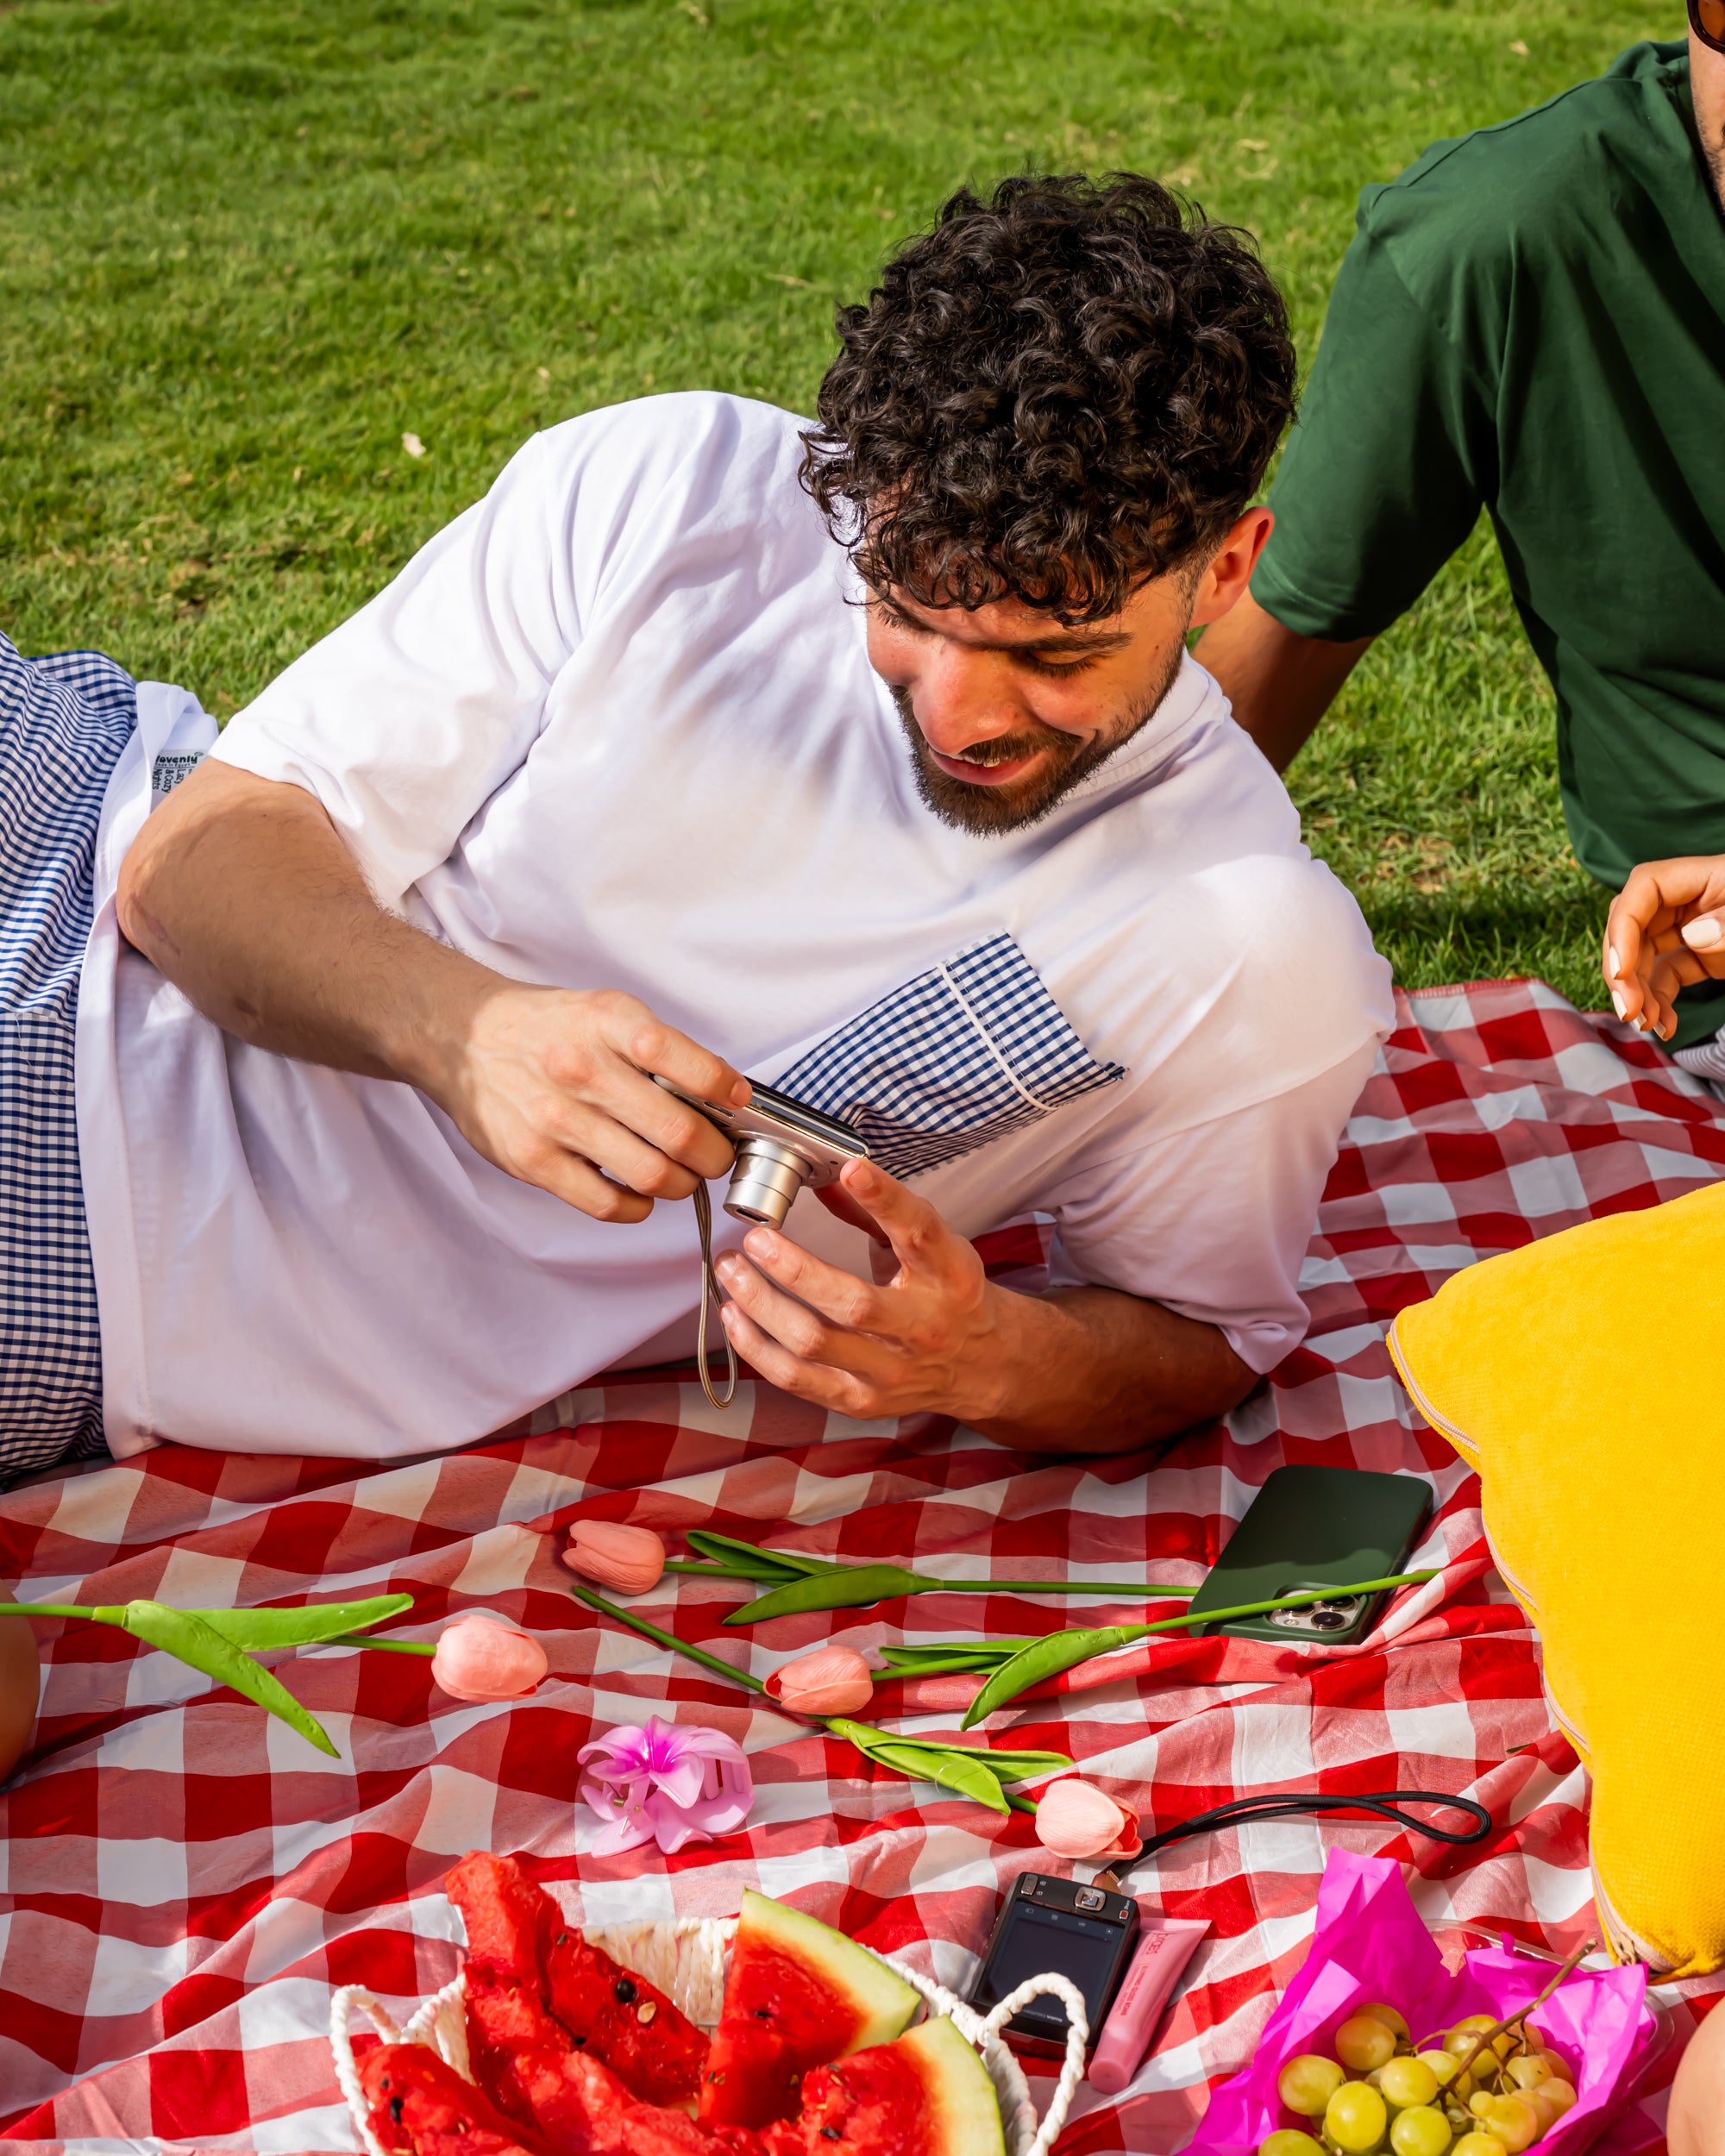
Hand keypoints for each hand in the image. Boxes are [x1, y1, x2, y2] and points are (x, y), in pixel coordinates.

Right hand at [421, 983, 746, 1222]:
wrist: (464, 1038)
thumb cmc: (548, 1029)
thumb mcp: (606, 1012)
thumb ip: (661, 1049)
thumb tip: (725, 1095)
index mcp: (608, 1023)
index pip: (687, 1062)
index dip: (725, 1090)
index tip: (737, 1102)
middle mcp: (581, 1069)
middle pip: (679, 1133)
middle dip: (715, 1154)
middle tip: (716, 1154)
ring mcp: (555, 1119)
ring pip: (652, 1176)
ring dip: (682, 1183)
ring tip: (681, 1173)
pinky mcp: (533, 1160)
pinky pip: (608, 1204)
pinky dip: (638, 1206)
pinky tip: (639, 1191)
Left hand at [712, 1159, 1011, 1422]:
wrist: (984, 1367)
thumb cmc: (950, 1296)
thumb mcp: (933, 1247)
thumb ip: (880, 1211)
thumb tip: (829, 1174)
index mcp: (949, 1276)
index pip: (919, 1233)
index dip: (886, 1199)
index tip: (852, 1169)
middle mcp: (924, 1327)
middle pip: (853, 1304)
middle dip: (794, 1269)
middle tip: (756, 1237)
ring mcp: (891, 1372)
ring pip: (813, 1344)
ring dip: (761, 1305)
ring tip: (731, 1269)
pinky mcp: (861, 1402)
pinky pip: (796, 1379)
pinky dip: (756, 1346)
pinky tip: (734, 1314)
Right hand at [1603, 855, 1724, 1040]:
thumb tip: (1693, 936)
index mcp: (1707, 874)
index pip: (1645, 886)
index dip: (1624, 926)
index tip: (1621, 969)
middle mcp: (1692, 899)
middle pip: (1634, 924)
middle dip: (1622, 966)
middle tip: (1627, 1008)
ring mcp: (1695, 928)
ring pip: (1644, 955)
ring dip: (1637, 991)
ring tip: (1645, 1023)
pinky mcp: (1702, 956)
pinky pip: (1667, 975)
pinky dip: (1659, 1001)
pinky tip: (1665, 1025)